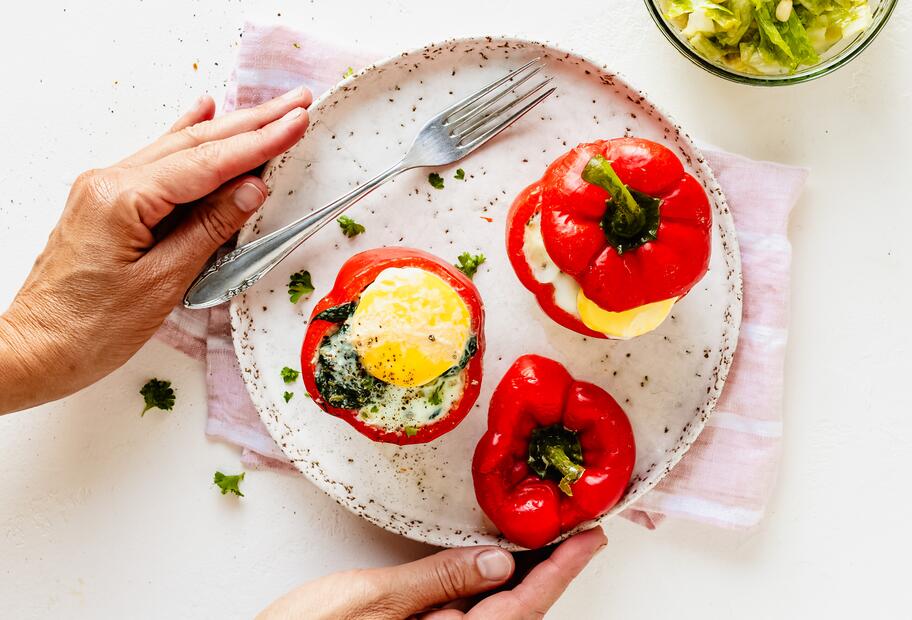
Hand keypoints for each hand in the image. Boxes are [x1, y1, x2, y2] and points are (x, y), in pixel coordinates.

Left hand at [0, 87, 311, 413]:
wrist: (37, 349)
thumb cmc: (90, 327)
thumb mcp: (163, 283)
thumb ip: (209, 229)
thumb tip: (250, 190)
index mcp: (123, 198)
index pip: (207, 164)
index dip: (257, 143)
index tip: (295, 123)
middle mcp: (110, 182)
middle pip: (195, 144)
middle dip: (251, 123)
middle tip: (294, 104)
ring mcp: (106, 189)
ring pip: (178, 148)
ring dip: (228, 129)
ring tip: (267, 110)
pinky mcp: (108, 203)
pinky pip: (158, 162)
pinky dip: (186, 139)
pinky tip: (202, 113)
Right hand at [257, 527, 605, 619]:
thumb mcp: (371, 602)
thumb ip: (437, 582)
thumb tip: (498, 564)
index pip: (520, 607)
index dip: (561, 571)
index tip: (592, 539)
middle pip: (516, 611)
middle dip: (550, 570)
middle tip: (579, 530)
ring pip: (494, 611)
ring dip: (522, 576)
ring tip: (546, 536)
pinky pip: (466, 611)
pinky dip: (486, 583)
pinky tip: (492, 560)